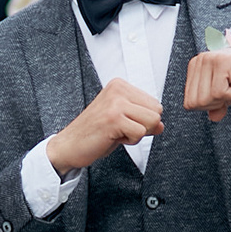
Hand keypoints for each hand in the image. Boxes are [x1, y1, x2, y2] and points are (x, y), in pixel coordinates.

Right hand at [45, 77, 164, 172]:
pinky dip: (130, 141)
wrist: (69, 145)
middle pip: (157, 111)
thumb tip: (161, 125)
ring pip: (152, 121)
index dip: (143, 120)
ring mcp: (115, 103)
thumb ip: (142, 119)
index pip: (154, 103)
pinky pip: (141, 133)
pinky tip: (113, 137)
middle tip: (120, 129)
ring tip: (117, 132)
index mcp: (119, 85)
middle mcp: (118, 90)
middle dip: (143, 126)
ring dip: (137, 134)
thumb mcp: (121, 121)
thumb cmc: (93, 132)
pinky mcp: (114, 119)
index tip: (123, 123)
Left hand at [183, 38, 230, 121]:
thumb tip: (212, 117)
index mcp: (196, 67)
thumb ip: (217, 106)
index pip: (189, 103)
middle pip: (194, 103)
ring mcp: (209, 60)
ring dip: (225, 98)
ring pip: (204, 100)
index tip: (226, 91)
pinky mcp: (221, 63)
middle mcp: (200, 61)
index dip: (210, 106)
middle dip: (216, 103)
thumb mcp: (230, 96)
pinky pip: (218, 93)